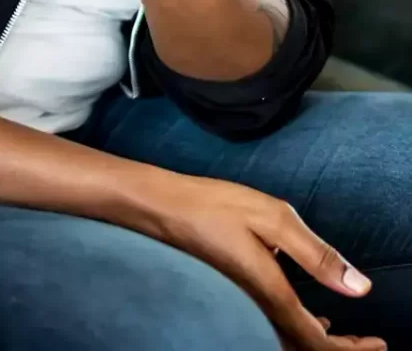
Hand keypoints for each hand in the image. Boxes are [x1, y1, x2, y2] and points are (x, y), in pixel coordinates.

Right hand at [147, 175, 383, 350]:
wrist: (159, 205)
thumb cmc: (212, 205)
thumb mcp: (272, 218)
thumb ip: (316, 253)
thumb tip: (359, 287)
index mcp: (273, 294)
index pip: (320, 344)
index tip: (380, 345)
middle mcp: (259, 309)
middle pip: (305, 349)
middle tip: (371, 346)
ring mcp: (243, 305)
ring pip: (289, 341)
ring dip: (320, 343)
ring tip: (346, 337)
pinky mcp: (234, 295)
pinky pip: (275, 328)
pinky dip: (299, 331)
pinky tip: (307, 316)